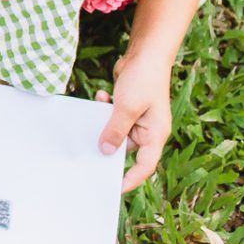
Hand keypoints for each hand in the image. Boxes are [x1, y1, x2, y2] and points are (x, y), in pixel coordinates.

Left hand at [96, 50, 174, 192]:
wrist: (146, 55)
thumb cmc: (144, 80)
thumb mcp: (127, 107)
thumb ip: (115, 130)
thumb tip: (105, 151)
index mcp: (155, 135)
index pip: (144, 165)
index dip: (130, 179)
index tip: (113, 188)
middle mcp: (148, 131)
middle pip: (126, 150)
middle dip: (108, 148)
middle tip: (87, 155)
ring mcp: (138, 120)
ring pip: (116, 132)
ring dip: (103, 124)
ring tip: (94, 115)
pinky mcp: (128, 109)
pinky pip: (113, 117)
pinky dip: (104, 110)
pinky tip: (101, 96)